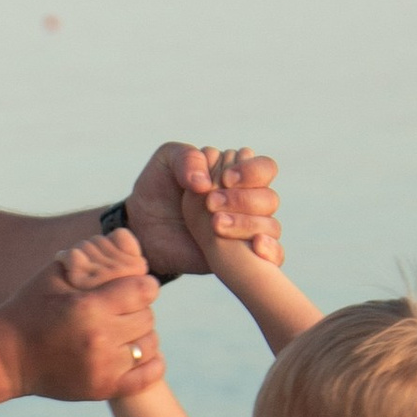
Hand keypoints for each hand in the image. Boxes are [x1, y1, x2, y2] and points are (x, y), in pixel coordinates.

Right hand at [1, 227, 162, 402]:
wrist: (6, 356)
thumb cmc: (31, 308)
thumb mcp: (54, 273)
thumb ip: (90, 256)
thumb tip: (127, 236)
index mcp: (88, 307)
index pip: (144, 290)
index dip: (143, 285)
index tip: (134, 287)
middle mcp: (99, 339)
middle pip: (147, 316)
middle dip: (138, 309)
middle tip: (124, 308)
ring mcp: (103, 368)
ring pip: (150, 344)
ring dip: (142, 334)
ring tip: (126, 330)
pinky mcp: (103, 389)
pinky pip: (148, 375)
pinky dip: (151, 362)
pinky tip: (137, 352)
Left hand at [124, 140, 282, 276]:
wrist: (143, 227)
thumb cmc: (158, 189)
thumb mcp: (166, 162)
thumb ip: (187, 158)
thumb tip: (206, 183)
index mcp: (237, 175)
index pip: (265, 168)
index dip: (252, 171)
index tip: (224, 179)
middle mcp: (248, 202)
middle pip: (269, 199)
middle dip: (243, 200)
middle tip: (210, 203)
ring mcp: (245, 231)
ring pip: (270, 226)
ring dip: (246, 224)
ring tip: (215, 225)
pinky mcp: (240, 257)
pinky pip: (273, 256)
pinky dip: (272, 252)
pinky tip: (256, 248)